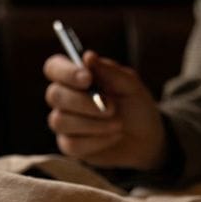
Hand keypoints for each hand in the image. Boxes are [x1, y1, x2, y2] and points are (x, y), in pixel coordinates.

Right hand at [42, 50, 167, 170]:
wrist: (146, 139)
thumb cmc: (135, 106)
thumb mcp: (130, 85)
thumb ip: (109, 71)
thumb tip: (87, 56)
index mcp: (75, 76)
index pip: (54, 67)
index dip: (65, 72)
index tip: (88, 78)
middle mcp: (64, 97)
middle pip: (54, 95)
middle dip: (84, 102)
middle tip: (112, 108)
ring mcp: (64, 122)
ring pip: (60, 121)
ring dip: (93, 124)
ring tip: (118, 124)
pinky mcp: (69, 145)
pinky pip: (72, 144)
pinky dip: (97, 140)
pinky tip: (113, 136)